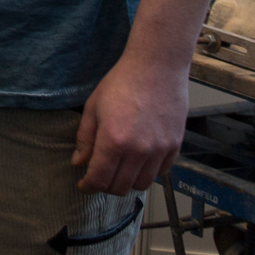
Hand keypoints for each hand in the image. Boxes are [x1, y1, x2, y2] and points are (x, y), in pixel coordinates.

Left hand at [72, 56, 188, 193]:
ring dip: (127, 182)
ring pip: (142, 184)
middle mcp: (139, 150)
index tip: (84, 185)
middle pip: (121, 187)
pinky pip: (161, 172)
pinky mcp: (175, 145)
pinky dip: (148, 172)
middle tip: (99, 177)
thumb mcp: (93, 108)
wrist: (156, 67)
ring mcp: (160, 149)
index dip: (89, 186)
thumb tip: (79, 163)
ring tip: (119, 170)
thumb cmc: (122, 83)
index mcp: (114, 141)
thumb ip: (85, 139)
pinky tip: (138, 162)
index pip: (100, 179)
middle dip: (105, 186)